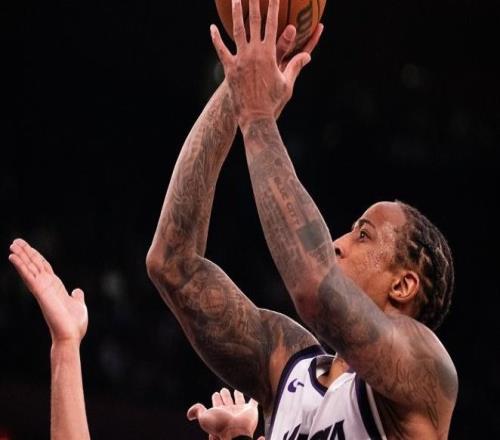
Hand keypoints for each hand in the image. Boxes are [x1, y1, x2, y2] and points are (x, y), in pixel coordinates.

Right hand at [9, 238, 87, 344]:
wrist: (71, 335)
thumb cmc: (74, 324)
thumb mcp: (78, 305)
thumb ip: (76, 297)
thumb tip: (77, 291)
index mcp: (55, 287)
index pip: (44, 268)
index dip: (36, 257)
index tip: (28, 248)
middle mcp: (47, 286)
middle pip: (35, 265)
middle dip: (26, 253)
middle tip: (16, 241)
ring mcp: (42, 289)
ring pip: (30, 268)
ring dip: (21, 256)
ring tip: (13, 245)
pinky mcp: (40, 292)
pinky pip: (29, 276)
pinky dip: (21, 266)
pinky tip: (13, 257)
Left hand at [187, 388, 258, 439]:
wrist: (236, 432)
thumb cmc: (220, 426)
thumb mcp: (204, 418)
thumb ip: (197, 412)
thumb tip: (189, 415)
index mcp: (220, 412)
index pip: (217, 403)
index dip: (216, 398)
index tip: (215, 393)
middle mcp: (230, 411)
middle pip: (227, 401)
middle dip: (225, 395)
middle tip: (224, 389)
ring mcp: (241, 410)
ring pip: (239, 400)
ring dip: (238, 395)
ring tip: (237, 389)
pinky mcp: (251, 410)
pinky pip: (253, 402)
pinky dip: (255, 398)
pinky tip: (255, 393)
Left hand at [211, 0, 321, 130]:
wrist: (255, 116)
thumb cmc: (273, 101)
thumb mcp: (287, 83)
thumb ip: (296, 66)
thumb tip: (308, 56)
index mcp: (269, 53)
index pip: (273, 23)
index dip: (273, 6)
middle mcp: (254, 52)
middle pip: (254, 21)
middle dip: (254, 2)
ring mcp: (240, 59)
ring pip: (237, 30)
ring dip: (236, 13)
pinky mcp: (229, 68)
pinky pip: (221, 50)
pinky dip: (216, 38)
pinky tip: (211, 28)